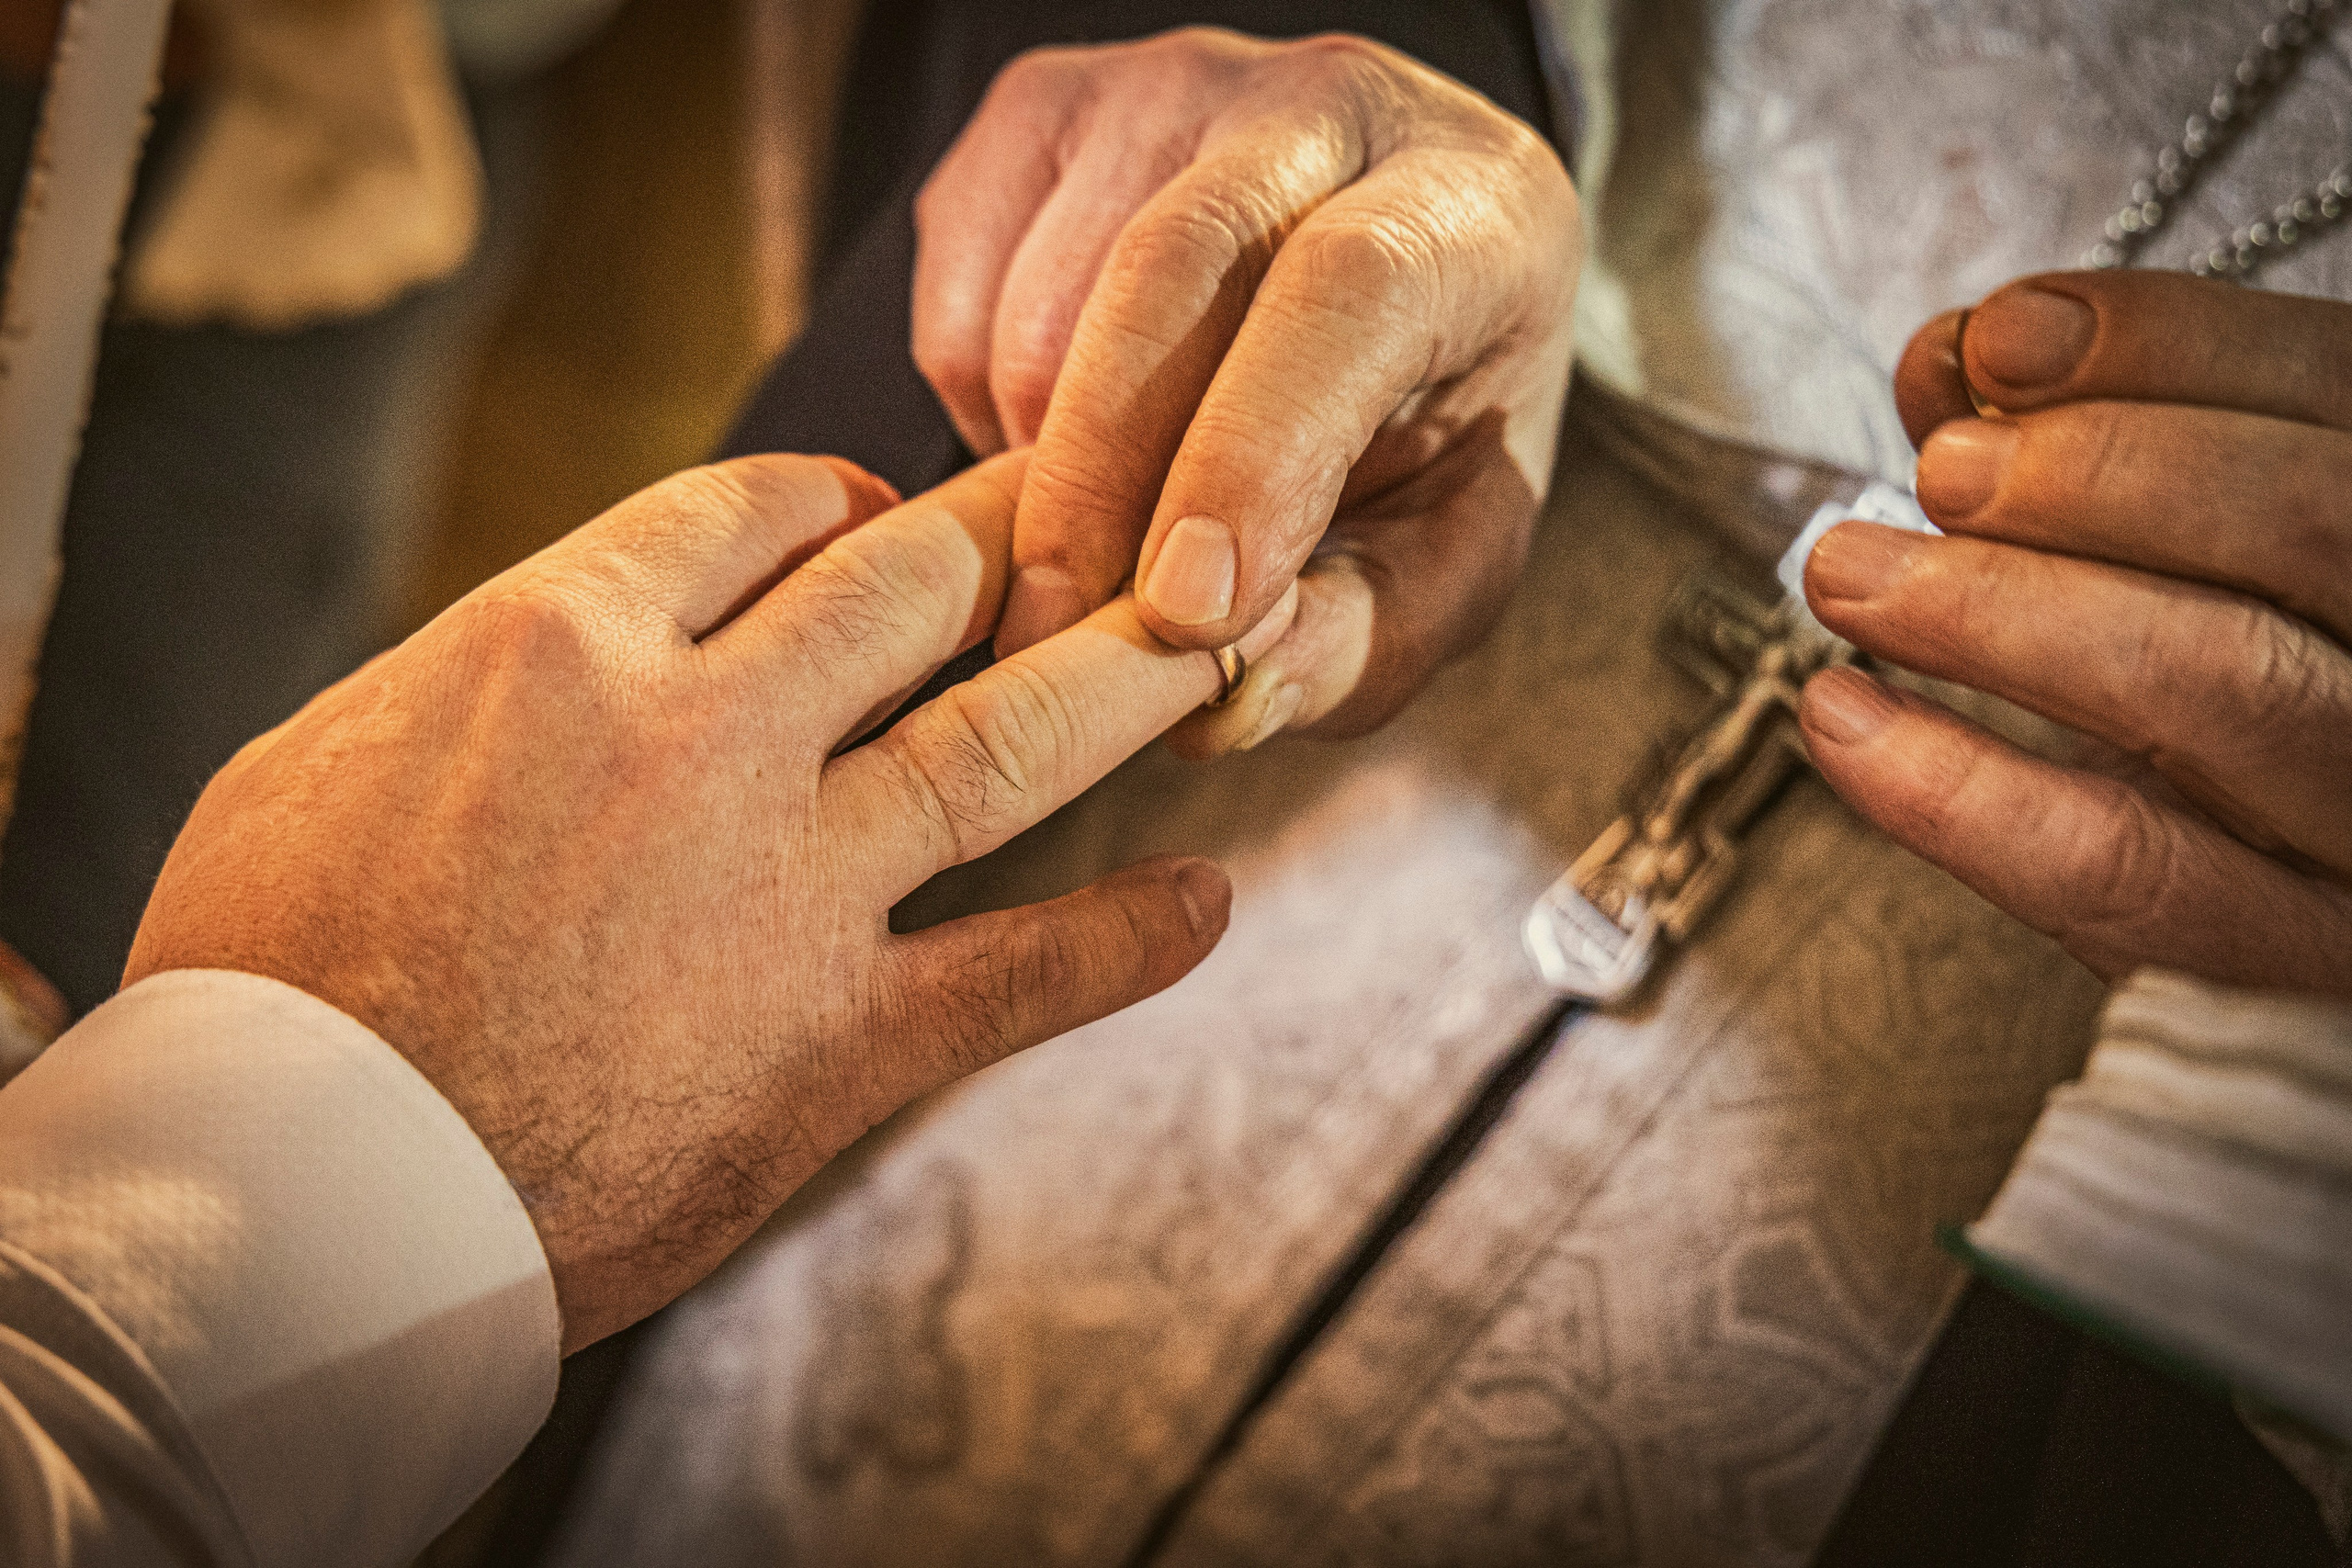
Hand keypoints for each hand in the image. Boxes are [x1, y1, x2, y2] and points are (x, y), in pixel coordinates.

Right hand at [126, 451, 1293, 1349]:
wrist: (293, 1196)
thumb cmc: (268, 976)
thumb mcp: (326, 758)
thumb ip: (471, 678)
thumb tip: (543, 647)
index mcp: (564, 641)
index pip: (751, 507)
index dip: (833, 494)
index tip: (874, 507)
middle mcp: (703, 736)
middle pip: (912, 585)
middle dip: (1014, 532)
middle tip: (1095, 506)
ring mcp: (788, 889)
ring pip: (1008, 739)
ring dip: (1130, 673)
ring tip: (1222, 631)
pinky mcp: (837, 1042)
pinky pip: (1017, 973)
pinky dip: (1122, 941)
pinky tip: (1204, 907)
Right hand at [912, 27, 1578, 752]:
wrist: (1381, 260)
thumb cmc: (1427, 421)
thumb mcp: (1449, 553)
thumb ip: (1366, 637)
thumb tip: (1220, 701)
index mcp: (1465, 206)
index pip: (1344, 293)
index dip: (1253, 456)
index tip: (1185, 613)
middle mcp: (1324, 103)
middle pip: (1168, 270)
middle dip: (1098, 484)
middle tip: (1057, 642)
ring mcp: (1168, 84)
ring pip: (1044, 298)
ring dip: (1037, 466)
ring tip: (1097, 544)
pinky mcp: (1044, 106)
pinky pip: (960, 294)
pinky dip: (981, 416)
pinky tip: (1058, 451)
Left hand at [1798, 271, 2351, 995]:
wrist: (2312, 951)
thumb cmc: (2255, 706)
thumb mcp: (2217, 568)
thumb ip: (2111, 453)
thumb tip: (1949, 365)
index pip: (2336, 394)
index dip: (2166, 344)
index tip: (1998, 337)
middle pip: (2301, 526)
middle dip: (2093, 470)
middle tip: (1941, 470)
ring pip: (2210, 683)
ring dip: (1996, 608)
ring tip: (1848, 572)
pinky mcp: (2291, 968)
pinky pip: (2117, 872)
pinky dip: (1953, 790)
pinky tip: (1840, 720)